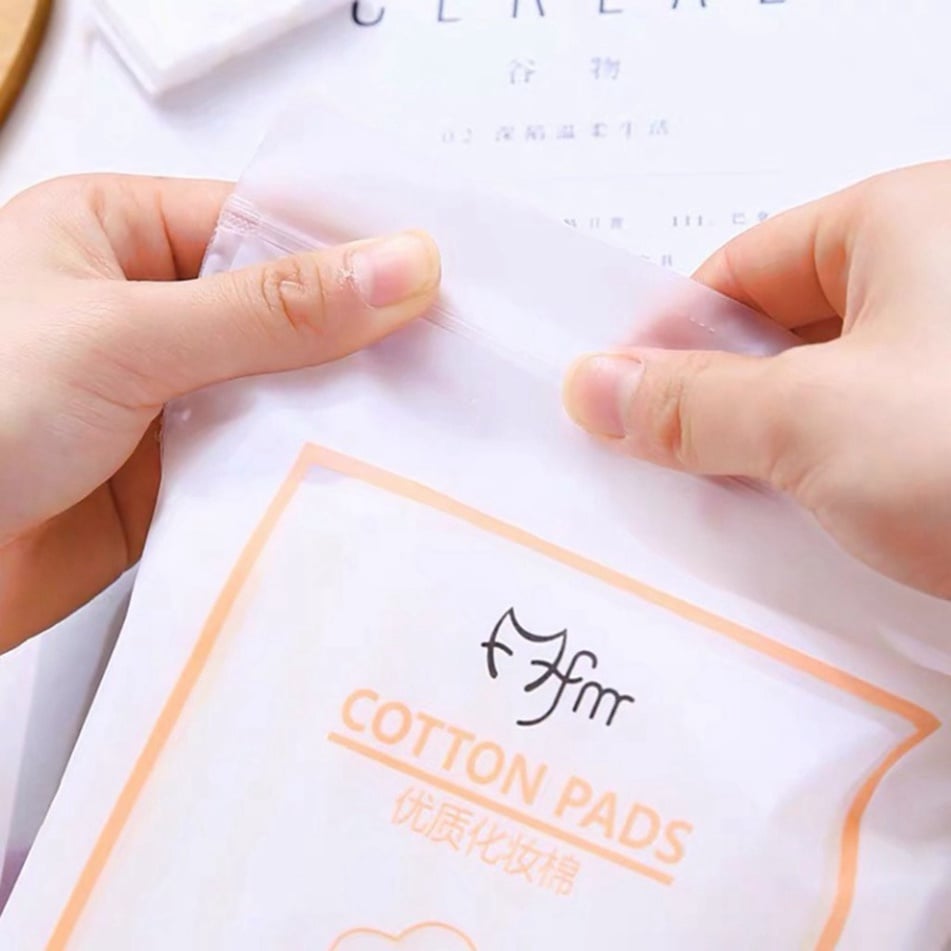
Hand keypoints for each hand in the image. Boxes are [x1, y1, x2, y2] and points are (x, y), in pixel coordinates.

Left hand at [0, 175, 439, 649]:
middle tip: (442, 361)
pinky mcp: (172, 478)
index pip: (263, 227)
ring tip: (417, 424)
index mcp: (117, 235)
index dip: (348, 253)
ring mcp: (161, 399)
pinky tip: (349, 478)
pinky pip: (258, 464)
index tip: (431, 285)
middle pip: (281, 313)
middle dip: (353, 341)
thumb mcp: (124, 336)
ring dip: (331, 414)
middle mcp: (143, 314)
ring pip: (278, 394)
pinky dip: (300, 473)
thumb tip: (392, 268)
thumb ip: (268, 310)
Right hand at [564, 162, 950, 598]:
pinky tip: (791, 529)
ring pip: (828, 395)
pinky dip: (824, 481)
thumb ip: (690, 405)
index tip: (615, 402)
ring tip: (714, 509)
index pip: (741, 267)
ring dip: (765, 452)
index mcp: (906, 221)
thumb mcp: (815, 422)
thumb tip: (592, 388)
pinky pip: (872, 441)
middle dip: (713, 403)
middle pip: (781, 332)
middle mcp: (942, 277)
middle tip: (652, 466)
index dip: (668, 335)